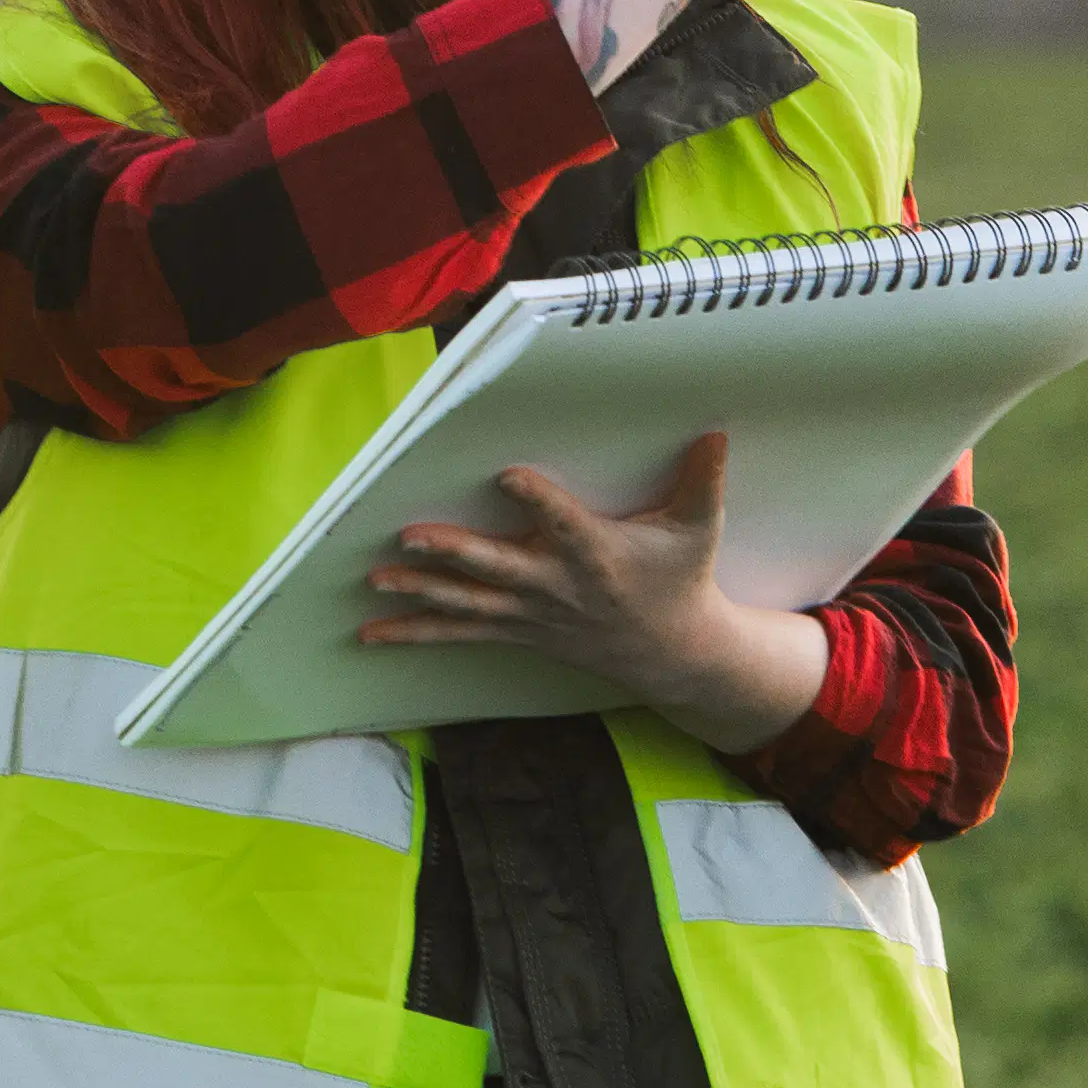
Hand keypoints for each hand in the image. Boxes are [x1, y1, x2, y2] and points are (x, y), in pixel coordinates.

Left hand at [363, 434, 830, 752]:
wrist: (671, 655)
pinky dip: (414, 631)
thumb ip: (701, 481)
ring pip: (468, 603)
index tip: (509, 474)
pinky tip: (371, 630)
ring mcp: (530, 613)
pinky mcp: (516, 630)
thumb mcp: (699, 531)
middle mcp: (556, 585)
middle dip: (453, 553)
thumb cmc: (681, 580)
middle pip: (498, 568)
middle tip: (410, 538)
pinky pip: (459, 632)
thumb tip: (716, 432)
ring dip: (420, 593)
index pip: (563, 522)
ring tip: (376, 581)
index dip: (537, 500)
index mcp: (596, 553)